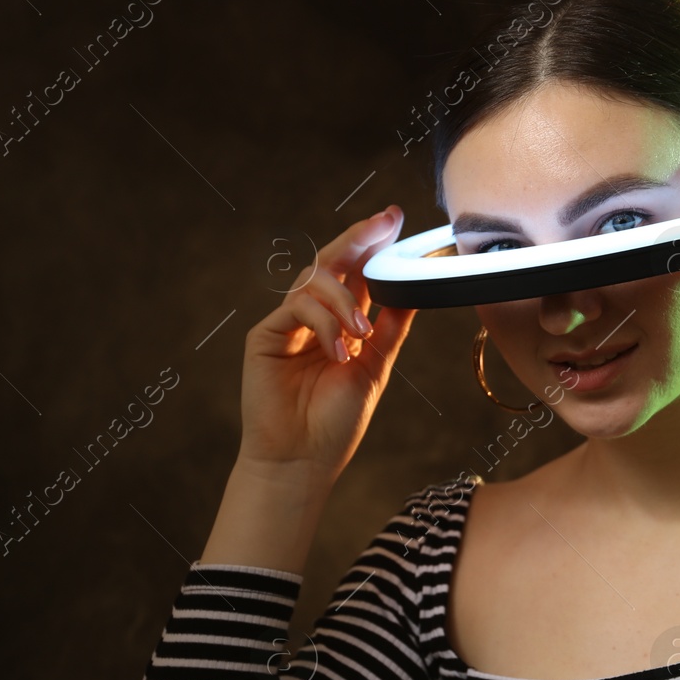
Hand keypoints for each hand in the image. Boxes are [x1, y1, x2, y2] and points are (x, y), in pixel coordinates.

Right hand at [238, 206, 417, 481]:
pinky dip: (323, 322)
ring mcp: (287, 325)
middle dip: (358, 239)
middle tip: (383, 223)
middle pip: (331, 263)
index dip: (372, 245)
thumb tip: (414, 287)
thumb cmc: (335, 422)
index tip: (394, 219)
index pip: (355, 273)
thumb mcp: (376, 367)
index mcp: (339, 323)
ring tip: (361, 333)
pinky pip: (297, 307)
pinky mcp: (265, 336)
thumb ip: (392, 326)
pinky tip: (338, 351)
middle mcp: (312, 318)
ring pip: (314, 281)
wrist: (303, 461)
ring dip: (344, 300)